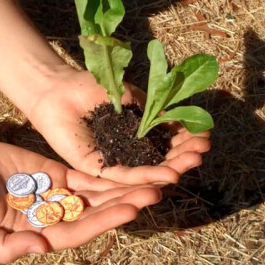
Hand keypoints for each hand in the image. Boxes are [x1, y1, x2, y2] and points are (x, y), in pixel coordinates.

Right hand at [0, 139, 160, 262]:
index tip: (130, 210)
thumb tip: (40, 249)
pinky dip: (105, 173)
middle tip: (155, 193)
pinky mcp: (54, 172)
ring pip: (95, 193)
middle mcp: (52, 215)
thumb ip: (4, 247)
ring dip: (121, 188)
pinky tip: (126, 169)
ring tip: (151, 180)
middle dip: (124, 203)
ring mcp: (55, 193)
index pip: (77, 230)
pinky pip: (83, 174)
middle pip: (94, 212)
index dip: (103, 221)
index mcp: (37, 233)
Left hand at [29, 69, 210, 184]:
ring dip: (171, 167)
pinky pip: (124, 176)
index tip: (204, 136)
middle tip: (201, 151)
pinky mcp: (96, 168)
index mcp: (134, 134)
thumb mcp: (130, 96)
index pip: (164, 142)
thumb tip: (180, 123)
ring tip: (192, 162)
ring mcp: (112, 160)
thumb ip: (151, 111)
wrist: (59, 90)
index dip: (184, 140)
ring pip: (145, 171)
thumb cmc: (91, 88)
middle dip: (182, 156)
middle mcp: (125, 151)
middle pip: (158, 160)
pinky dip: (146, 176)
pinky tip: (168, 175)